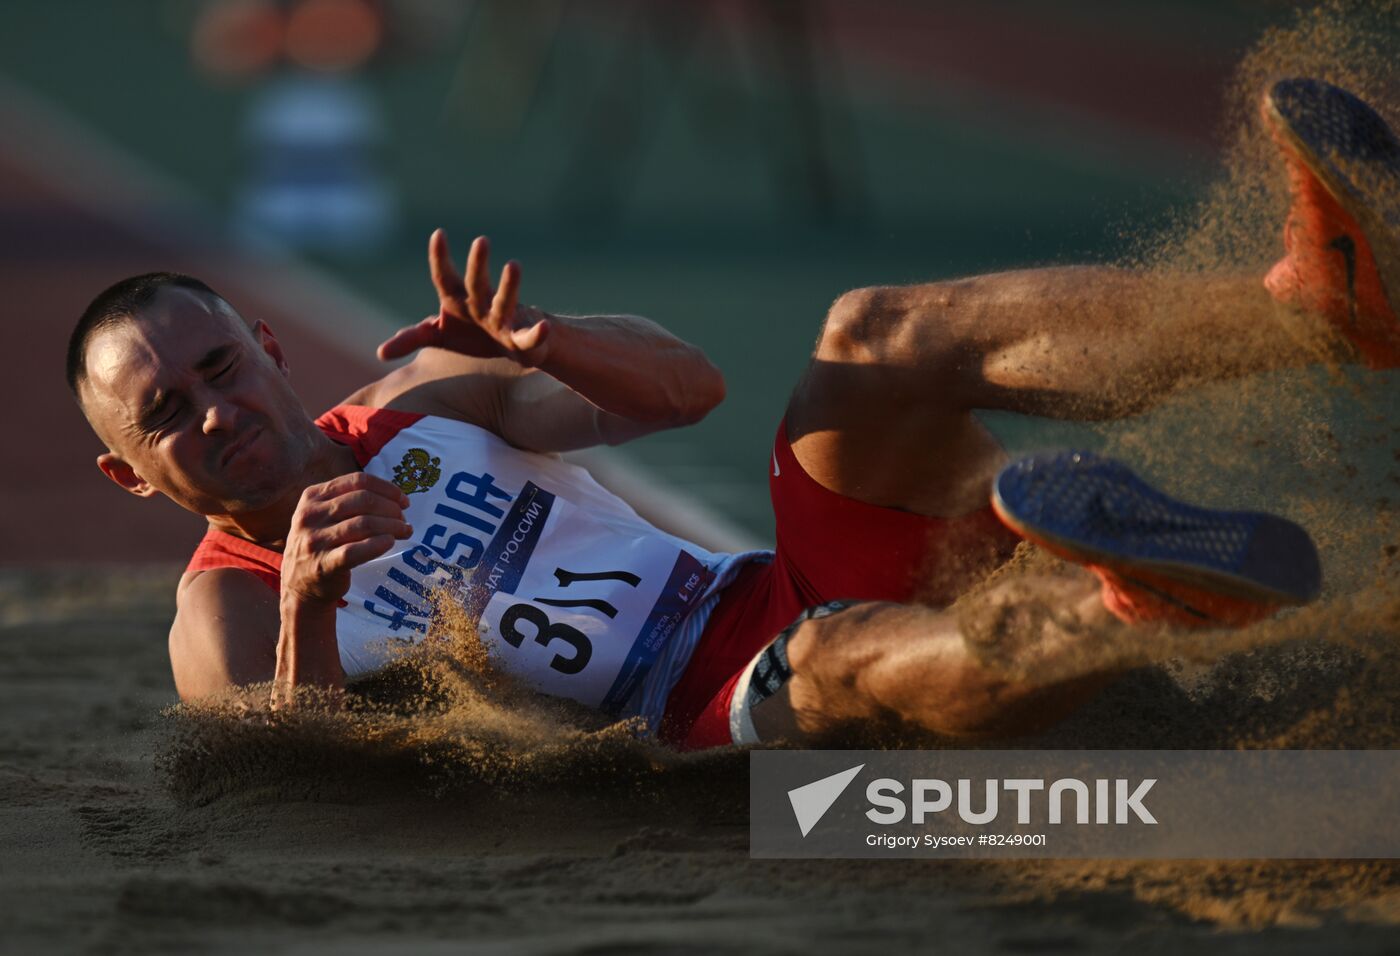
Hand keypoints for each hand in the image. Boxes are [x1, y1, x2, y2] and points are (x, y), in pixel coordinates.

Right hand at [280, 472, 412, 608]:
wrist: (300, 585)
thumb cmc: (321, 546)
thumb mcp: (323, 516)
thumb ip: (350, 501)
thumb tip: (394, 497)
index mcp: (312, 497)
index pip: (357, 481)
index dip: (386, 489)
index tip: (403, 500)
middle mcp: (310, 515)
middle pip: (363, 500)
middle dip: (391, 508)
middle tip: (403, 519)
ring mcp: (315, 540)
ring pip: (364, 523)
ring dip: (392, 526)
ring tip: (404, 531)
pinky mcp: (324, 565)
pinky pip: (356, 550)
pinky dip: (378, 544)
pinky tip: (389, 543)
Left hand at [376, 229, 551, 366]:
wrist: (510, 343)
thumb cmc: (472, 333)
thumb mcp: (439, 335)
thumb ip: (412, 338)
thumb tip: (380, 352)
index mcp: (458, 300)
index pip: (445, 277)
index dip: (441, 258)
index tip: (438, 233)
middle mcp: (481, 304)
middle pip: (477, 283)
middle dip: (478, 264)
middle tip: (481, 240)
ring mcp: (502, 320)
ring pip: (505, 302)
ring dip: (509, 285)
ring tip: (513, 264)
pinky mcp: (520, 340)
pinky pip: (529, 337)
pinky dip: (537, 333)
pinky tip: (544, 327)